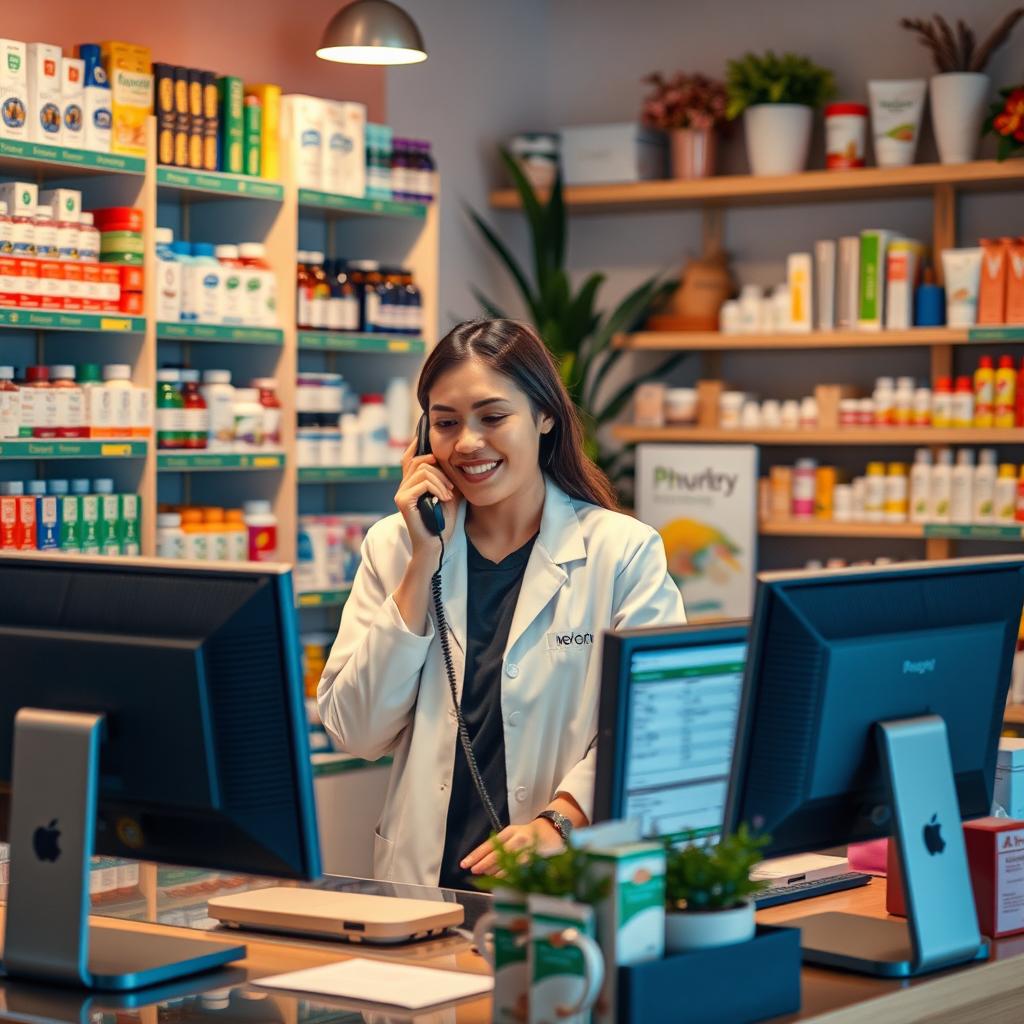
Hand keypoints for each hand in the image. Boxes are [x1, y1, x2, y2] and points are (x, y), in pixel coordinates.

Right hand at [395, 440, 460, 556]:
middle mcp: (403, 487)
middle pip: (419, 460)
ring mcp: (401, 493)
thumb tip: (454, 460)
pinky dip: (437, 488)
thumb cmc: (442, 523)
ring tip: (449, 495)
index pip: (410, 457)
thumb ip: (446, 478)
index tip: (431, 441)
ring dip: (441, 481)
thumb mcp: (448, 495)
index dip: (418, 445)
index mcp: (411, 484)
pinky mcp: (402, 501)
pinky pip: (422, 482)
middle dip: (440, 470)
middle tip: (451, 488)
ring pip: (422, 469)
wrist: (435, 546)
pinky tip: (444, 499)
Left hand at [461, 819, 564, 876]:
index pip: (489, 844)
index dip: (475, 855)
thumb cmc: (528, 836)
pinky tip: (502, 882)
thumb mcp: (512, 836)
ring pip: (507, 863)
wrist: (551, 832)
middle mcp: (517, 839)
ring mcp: (526, 849)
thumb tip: (482, 865)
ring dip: (495, 873)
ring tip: (486, 878)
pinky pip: (519, 870)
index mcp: (509, 832)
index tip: (464, 864)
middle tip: (474, 871)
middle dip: (483, 864)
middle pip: (496, 853)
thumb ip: (499, 847)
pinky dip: (509, 877)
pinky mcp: (534, 859)